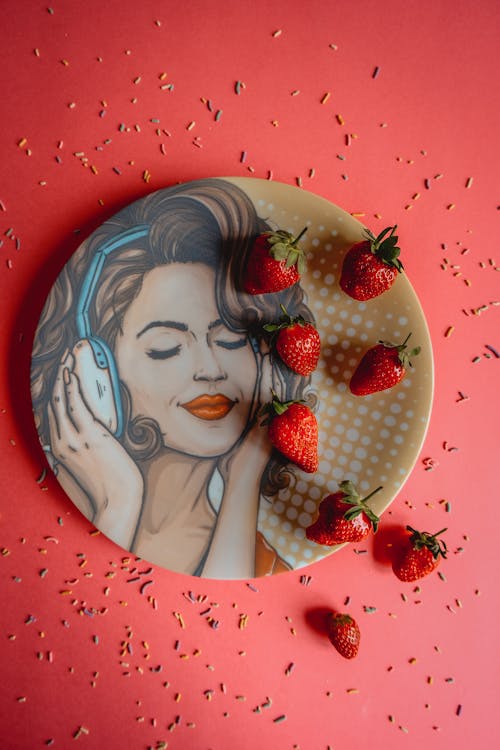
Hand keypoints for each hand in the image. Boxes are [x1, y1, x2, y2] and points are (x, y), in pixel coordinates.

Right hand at [47, 350, 143, 547]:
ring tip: (69, 357)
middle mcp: (62, 443)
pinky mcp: (89, 437)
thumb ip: (82, 450)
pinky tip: (71, 374)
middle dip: (58, 377)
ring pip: (62, 401)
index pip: (53, 413)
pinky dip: (71, 389)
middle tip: (64, 358)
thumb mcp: (90, 466)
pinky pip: (75, 407)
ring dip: (64, 376)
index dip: (56, 391)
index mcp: (61, 450)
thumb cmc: (111, 485)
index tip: (61, 374)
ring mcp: (74, 440)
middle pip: (53, 402)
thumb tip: (87, 436)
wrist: (118, 501)